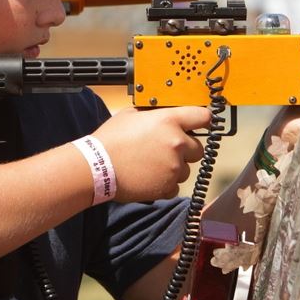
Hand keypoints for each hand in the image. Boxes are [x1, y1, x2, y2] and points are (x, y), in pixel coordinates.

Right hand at [92, 105, 210, 201]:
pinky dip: (165, 183)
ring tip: (151, 165)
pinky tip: (148, 177)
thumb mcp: (131, 115)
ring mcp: (174, 167)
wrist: (97, 167)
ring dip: (174, 168)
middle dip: (185, 150)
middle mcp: (177, 144)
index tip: (201, 123)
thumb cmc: (111, 139)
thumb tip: (165, 113)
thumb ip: (153, 114)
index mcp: (169, 121)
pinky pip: (175, 186)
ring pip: (186, 169)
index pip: (203, 116)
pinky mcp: (167, 186)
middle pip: (198, 148)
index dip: (202, 119)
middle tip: (165, 150)